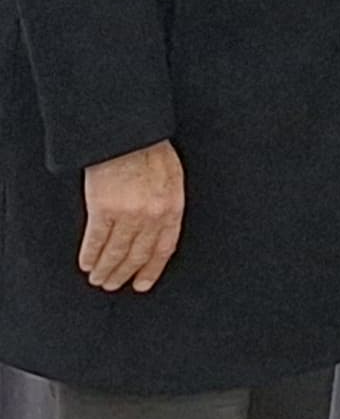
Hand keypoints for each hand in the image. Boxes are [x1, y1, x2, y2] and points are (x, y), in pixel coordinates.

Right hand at [77, 141, 182, 291]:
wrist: (128, 134)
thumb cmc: (150, 150)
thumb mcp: (172, 177)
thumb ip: (167, 204)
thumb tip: (159, 230)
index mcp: (173, 206)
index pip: (163, 248)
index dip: (151, 269)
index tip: (142, 284)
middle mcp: (153, 215)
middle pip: (137, 255)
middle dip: (124, 274)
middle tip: (113, 284)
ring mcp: (128, 213)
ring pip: (116, 253)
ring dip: (105, 270)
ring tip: (98, 279)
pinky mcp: (103, 209)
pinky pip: (96, 241)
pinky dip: (90, 256)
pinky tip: (86, 264)